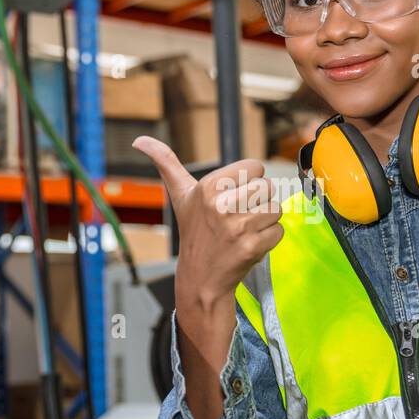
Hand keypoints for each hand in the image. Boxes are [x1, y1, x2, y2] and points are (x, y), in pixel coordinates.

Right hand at [132, 136, 282, 308]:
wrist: (200, 277)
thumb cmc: (193, 232)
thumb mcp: (180, 195)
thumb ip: (166, 162)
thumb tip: (140, 140)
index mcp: (208, 186)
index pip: (255, 166)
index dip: (249, 180)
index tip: (234, 195)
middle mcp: (222, 204)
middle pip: (268, 186)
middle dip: (259, 201)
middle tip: (240, 215)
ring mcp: (237, 227)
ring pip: (275, 208)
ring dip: (265, 221)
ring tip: (244, 230)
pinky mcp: (251, 247)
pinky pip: (278, 230)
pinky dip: (269, 239)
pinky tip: (249, 243)